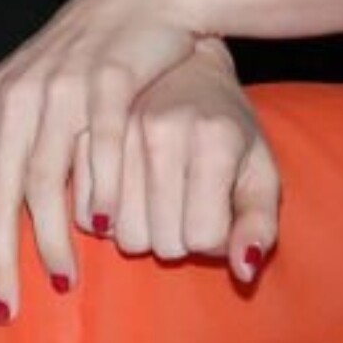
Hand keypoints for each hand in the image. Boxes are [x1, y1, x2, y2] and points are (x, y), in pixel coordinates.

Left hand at [0, 0, 249, 308]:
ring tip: (62, 282)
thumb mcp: (22, 103)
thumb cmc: (86, 63)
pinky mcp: (107, 79)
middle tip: (7, 310)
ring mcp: (59, 88)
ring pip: (43, 179)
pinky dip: (98, 193)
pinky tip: (103, 230)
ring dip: (51, 240)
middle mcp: (14, 97)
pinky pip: (97, 148)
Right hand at [100, 47, 276, 274]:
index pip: (204, 237)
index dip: (214, 241)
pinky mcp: (83, 135)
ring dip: (140, 233)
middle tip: (186, 209)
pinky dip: (105, 219)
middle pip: (159, 241)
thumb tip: (244, 271)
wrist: (186, 70)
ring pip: (120, 234)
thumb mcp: (260, 173)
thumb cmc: (230, 133)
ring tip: (157, 203)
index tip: (217, 214)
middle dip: (177, 240)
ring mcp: (117, 132)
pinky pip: (84, 213)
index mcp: (215, 138)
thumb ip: (260, 224)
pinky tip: (125, 197)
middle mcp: (163, 130)